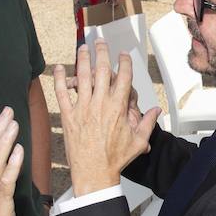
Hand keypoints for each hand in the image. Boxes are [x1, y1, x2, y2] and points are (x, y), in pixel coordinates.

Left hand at [53, 41, 160, 196]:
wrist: (94, 173)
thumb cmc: (115, 159)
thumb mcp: (138, 141)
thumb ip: (149, 123)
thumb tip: (156, 111)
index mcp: (118, 107)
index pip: (123, 77)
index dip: (124, 62)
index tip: (123, 55)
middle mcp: (100, 103)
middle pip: (102, 70)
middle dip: (102, 52)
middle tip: (100, 41)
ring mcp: (83, 108)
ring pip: (82, 77)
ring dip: (83, 59)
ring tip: (83, 47)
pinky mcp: (68, 116)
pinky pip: (62, 93)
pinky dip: (59, 79)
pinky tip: (58, 68)